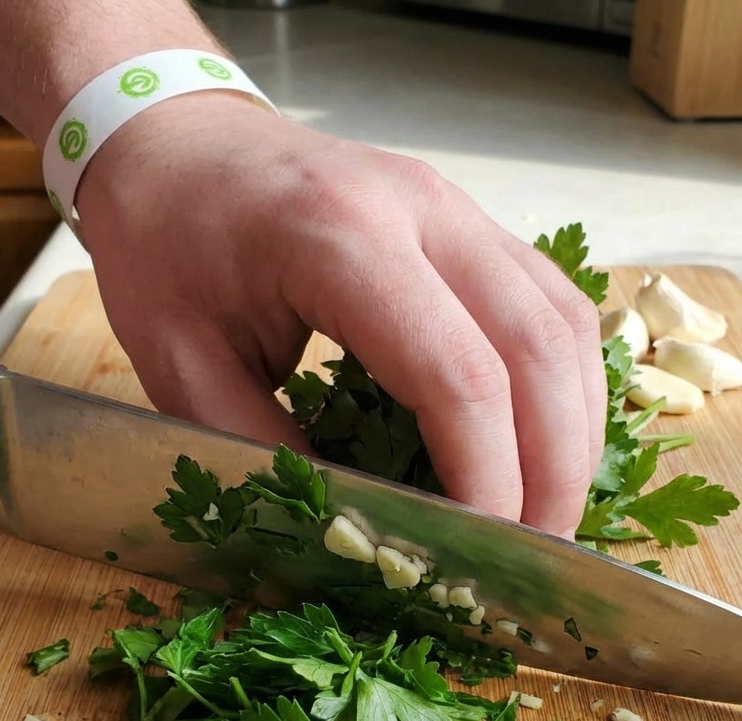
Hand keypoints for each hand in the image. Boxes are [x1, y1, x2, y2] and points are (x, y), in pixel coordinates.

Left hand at [77, 94, 604, 537]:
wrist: (178, 146)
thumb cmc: (166, 246)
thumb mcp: (182, 367)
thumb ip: (269, 455)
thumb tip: (360, 534)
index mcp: (341, 241)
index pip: (461, 377)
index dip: (490, 479)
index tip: (484, 552)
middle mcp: (423, 211)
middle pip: (540, 350)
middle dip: (555, 468)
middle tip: (539, 550)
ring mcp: (459, 210)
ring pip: (566, 324)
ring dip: (575, 429)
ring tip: (552, 507)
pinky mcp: (472, 224)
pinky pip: (553, 305)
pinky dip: (564, 385)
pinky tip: (548, 438)